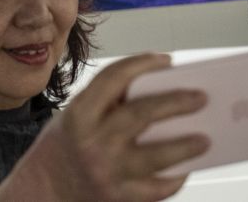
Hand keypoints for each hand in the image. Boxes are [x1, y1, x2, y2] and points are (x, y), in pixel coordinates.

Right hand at [0, 53, 208, 201]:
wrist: (42, 193)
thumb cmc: (64, 149)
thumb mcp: (75, 116)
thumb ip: (108, 103)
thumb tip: (160, 92)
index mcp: (80, 114)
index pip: (115, 77)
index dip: (143, 64)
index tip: (167, 60)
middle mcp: (93, 142)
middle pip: (142, 114)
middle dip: (176, 103)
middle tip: (201, 97)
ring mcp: (106, 172)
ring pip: (155, 156)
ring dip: (185, 146)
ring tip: (205, 139)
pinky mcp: (118, 199)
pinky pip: (155, 190)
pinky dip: (173, 179)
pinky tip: (185, 170)